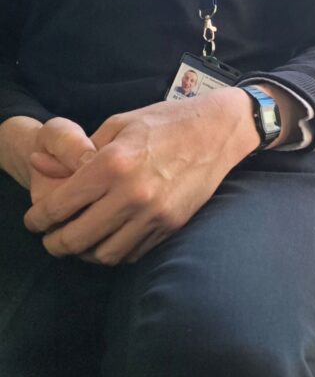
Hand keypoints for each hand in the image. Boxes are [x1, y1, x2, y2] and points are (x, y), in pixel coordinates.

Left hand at [23, 88, 258, 264]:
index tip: (34, 221)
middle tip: (51, 238)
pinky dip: (115, 251)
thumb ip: (77, 151)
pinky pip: (132, 253)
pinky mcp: (170, 225)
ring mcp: (153, 213)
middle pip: (75, 239)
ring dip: (85, 253)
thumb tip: (39, 166)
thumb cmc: (165, 122)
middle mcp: (130, 194)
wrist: (217, 130)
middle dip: (55, 243)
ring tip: (81, 241)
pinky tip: (110, 238)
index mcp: (112, 164)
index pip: (59, 206)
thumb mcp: (118, 124)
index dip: (38, 219)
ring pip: (103, 254)